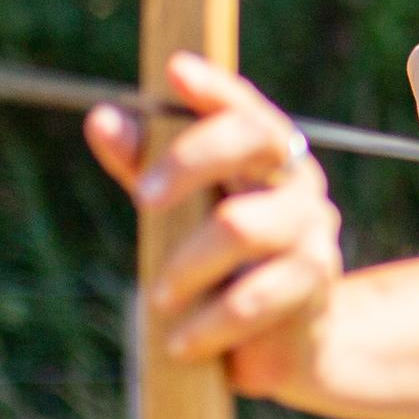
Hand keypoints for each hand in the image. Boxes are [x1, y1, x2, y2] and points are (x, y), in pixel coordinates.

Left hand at [83, 52, 343, 399]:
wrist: (288, 347)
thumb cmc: (220, 269)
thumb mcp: (178, 214)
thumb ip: (145, 166)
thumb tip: (103, 118)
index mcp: (265, 154)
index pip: (244, 107)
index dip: (215, 88)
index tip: (175, 71)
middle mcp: (297, 181)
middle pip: (253, 139)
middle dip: (190, 159)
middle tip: (141, 200)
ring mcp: (313, 230)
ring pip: (241, 224)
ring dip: (186, 264)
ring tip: (159, 299)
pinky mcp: (315, 284)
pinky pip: (253, 296)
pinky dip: (208, 322)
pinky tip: (182, 341)